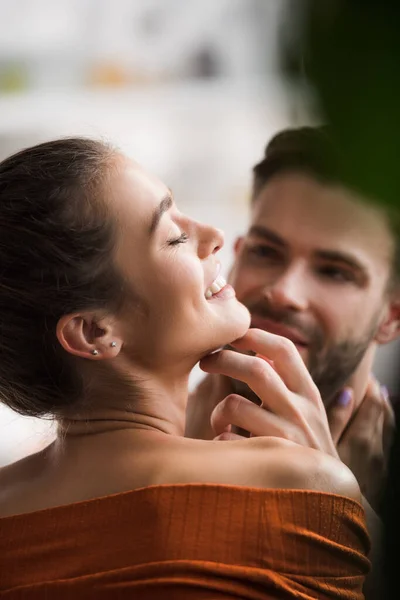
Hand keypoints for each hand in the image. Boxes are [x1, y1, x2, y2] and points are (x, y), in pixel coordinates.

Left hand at [199, 328, 337, 457]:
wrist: (328, 501)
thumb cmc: (311, 452)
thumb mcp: (315, 418)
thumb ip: (303, 391)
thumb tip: (306, 371)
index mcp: (308, 394)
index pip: (284, 350)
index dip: (255, 336)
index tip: (233, 335)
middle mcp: (300, 410)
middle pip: (256, 369)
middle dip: (225, 359)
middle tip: (206, 361)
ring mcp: (285, 436)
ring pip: (235, 405)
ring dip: (218, 410)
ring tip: (219, 419)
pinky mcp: (268, 462)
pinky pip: (227, 440)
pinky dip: (220, 439)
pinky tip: (225, 445)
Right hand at [327, 377, 394, 509]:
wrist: (341, 524)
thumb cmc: (327, 486)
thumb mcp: (322, 449)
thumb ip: (334, 420)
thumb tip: (346, 394)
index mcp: (363, 437)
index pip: (373, 402)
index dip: (370, 386)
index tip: (362, 375)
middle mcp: (377, 446)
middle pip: (384, 412)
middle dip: (377, 394)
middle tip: (369, 381)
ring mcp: (381, 460)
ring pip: (388, 426)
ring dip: (383, 410)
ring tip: (377, 396)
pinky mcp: (381, 473)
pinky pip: (387, 441)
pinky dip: (384, 427)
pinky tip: (379, 426)